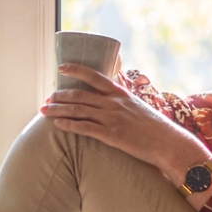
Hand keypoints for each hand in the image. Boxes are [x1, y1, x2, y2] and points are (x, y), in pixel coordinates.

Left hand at [41, 63, 211, 198]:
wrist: (168, 143)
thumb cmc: (154, 127)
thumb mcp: (137, 107)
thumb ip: (121, 102)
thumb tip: (108, 99)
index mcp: (120, 94)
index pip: (94, 76)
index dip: (75, 70)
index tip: (61, 68)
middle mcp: (114, 103)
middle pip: (79, 95)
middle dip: (59, 96)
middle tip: (46, 99)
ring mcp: (112, 119)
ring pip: (78, 111)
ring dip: (58, 110)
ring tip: (43, 111)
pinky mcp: (112, 135)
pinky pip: (85, 128)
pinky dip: (68, 125)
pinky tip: (57, 125)